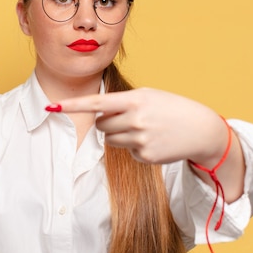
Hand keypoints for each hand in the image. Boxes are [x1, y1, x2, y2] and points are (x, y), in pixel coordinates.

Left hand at [48, 88, 227, 163]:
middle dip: (108, 122)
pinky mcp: (145, 156)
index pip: (96, 103)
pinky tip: (153, 141)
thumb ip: (122, 103)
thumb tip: (98, 117)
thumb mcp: (148, 96)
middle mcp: (135, 119)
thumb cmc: (171, 108)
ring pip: (110, 140)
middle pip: (100, 125)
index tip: (52, 107)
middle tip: (130, 118)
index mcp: (134, 99)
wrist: (200, 129)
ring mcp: (140, 139)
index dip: (72, 106)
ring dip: (120, 135)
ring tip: (144, 128)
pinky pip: (126, 152)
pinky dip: (135, 147)